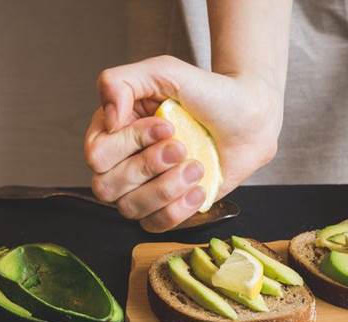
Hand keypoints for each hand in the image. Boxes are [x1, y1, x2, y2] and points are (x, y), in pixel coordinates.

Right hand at [84, 55, 282, 231]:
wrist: (250, 119)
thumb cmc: (209, 93)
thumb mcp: (164, 71)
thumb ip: (120, 82)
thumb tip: (108, 120)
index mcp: (115, 130)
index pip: (97, 154)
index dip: (130, 144)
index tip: (167, 125)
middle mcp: (124, 162)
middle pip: (107, 186)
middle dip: (150, 166)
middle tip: (183, 147)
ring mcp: (147, 187)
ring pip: (131, 208)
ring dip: (167, 188)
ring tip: (197, 166)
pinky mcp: (171, 206)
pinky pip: (156, 225)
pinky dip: (178, 210)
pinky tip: (199, 189)